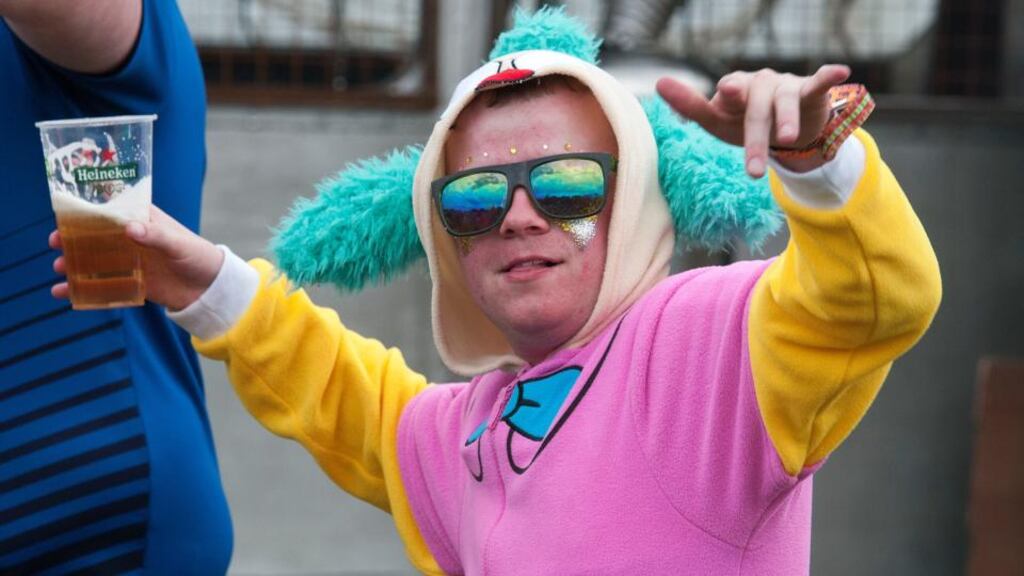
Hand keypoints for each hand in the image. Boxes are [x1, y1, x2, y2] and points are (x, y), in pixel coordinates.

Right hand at [50, 205, 224, 310]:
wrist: (212, 290)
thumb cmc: (199, 257)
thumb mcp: (179, 244)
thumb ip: (156, 236)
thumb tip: (130, 229)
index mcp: (144, 222)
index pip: (111, 211)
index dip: (87, 213)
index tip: (66, 216)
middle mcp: (133, 240)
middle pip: (96, 236)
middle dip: (73, 239)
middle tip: (55, 243)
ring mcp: (131, 262)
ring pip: (96, 261)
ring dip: (75, 264)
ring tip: (59, 269)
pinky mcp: (132, 284)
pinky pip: (104, 286)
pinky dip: (85, 290)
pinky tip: (65, 294)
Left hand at [655, 64, 850, 176]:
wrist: (782, 125)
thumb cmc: (742, 119)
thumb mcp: (717, 119)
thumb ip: (691, 107)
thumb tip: (661, 85)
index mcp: (734, 89)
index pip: (727, 94)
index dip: (728, 95)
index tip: (725, 93)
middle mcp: (757, 83)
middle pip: (756, 111)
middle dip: (755, 140)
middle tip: (754, 172)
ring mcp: (784, 86)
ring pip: (785, 102)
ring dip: (786, 120)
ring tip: (786, 139)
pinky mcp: (809, 91)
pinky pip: (818, 83)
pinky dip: (828, 76)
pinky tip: (840, 71)